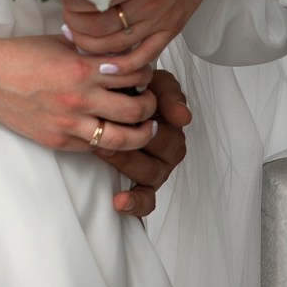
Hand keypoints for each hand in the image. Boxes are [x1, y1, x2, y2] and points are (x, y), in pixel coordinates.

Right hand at [0, 31, 176, 153]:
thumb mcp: (61, 42)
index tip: (146, 72)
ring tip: (146, 127)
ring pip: (123, 139)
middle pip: (137, 109)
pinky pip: (96, 148)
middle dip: (151, 106)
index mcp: (82, 67)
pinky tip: (114, 134)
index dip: (147, 72)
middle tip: (150, 101)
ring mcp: (70, 123)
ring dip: (141, 134)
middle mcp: (80, 98)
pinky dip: (111, 143)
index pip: (134, 72)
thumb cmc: (21, 55)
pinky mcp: (59, 140)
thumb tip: (120, 52)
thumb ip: (91, 50)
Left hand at [61, 0, 258, 57]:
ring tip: (75, 36)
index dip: (70, 1)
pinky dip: (122, 65)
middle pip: (97, 25)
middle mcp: (147, 2)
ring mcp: (159, 19)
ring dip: (89, 44)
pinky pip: (144, 55)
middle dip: (74, 24)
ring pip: (115, 44)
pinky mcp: (170, 30)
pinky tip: (104, 66)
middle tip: (64, 17)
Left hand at [95, 68, 190, 217]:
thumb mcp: (155, 84)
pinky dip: (135, 203)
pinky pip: (147, 200)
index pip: (171, 129)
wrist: (113, 99)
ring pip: (149, 175)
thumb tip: (184, 118)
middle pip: (159, 150)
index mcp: (174, 125)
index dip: (153, 127)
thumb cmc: (136, 91)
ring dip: (125, 163)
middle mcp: (170, 150)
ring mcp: (159, 169)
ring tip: (102, 150)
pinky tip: (119, 201)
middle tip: (105, 132)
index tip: (134, 120)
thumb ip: (170, 95)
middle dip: (131, 142)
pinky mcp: (147, 186)